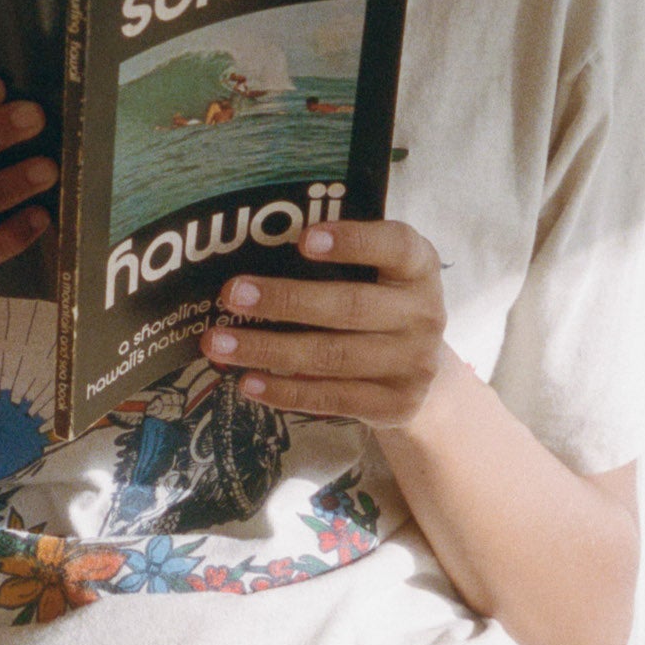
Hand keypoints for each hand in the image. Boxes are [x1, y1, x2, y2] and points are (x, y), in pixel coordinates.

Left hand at [201, 219, 449, 427]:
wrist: (423, 372)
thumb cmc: (381, 304)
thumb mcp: (378, 273)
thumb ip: (340, 260)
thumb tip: (256, 252)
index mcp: (420, 267)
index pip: (395, 246)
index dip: (353, 241)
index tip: (303, 240)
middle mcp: (425, 313)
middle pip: (350, 306)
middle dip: (285, 300)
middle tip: (231, 295)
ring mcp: (414, 363)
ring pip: (332, 356)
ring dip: (269, 349)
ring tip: (219, 344)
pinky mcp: (396, 404)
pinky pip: (332, 399)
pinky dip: (285, 392)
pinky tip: (248, 382)